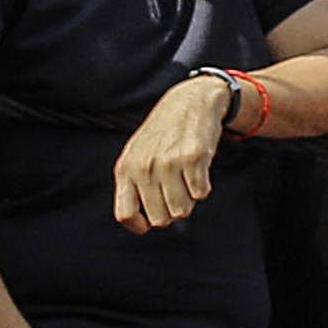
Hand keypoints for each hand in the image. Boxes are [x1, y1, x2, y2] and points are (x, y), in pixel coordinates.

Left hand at [116, 71, 240, 233]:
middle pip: (159, 219)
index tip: (148, 223)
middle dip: (170, 211)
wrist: (189, 101)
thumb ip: (134, 187)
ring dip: (188, 199)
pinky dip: (202, 187)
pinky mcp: (193, 158)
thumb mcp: (136, 156)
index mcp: (126, 168)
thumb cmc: (162, 135)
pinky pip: (201, 194)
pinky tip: (197, 169)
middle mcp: (144, 166)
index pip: (125, 214)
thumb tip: (144, 224)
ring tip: (185, 177)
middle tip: (174, 190)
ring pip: (181, 211)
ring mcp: (168, 162)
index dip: (139, 225)